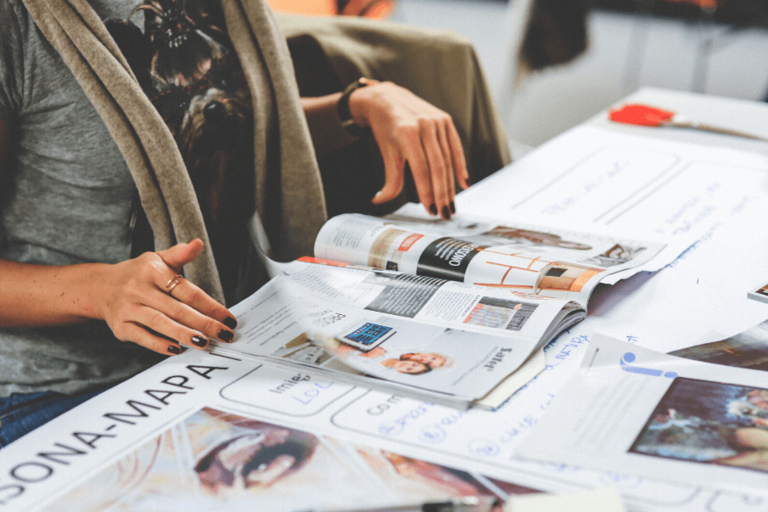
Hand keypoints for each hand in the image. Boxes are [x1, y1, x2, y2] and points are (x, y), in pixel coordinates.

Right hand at [97, 239, 236, 354]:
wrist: (100, 287)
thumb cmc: (138, 274)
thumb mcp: (157, 259)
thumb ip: (179, 254)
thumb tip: (198, 244)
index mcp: (153, 271)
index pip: (187, 291)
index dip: (210, 305)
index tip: (228, 318)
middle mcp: (139, 289)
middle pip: (177, 309)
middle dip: (203, 324)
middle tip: (223, 334)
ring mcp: (129, 309)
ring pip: (160, 323)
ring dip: (184, 334)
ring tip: (204, 343)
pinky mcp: (121, 326)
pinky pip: (142, 337)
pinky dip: (159, 344)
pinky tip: (177, 349)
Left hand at [348, 81, 469, 218]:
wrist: (388, 98)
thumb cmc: (385, 127)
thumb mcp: (386, 151)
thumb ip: (389, 178)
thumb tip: (380, 200)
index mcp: (407, 131)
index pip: (421, 168)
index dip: (427, 191)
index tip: (430, 210)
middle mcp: (425, 124)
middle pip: (437, 166)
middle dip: (441, 193)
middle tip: (444, 213)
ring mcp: (438, 121)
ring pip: (447, 159)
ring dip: (450, 185)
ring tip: (451, 204)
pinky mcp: (446, 120)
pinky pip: (456, 147)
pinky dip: (460, 166)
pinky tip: (464, 183)